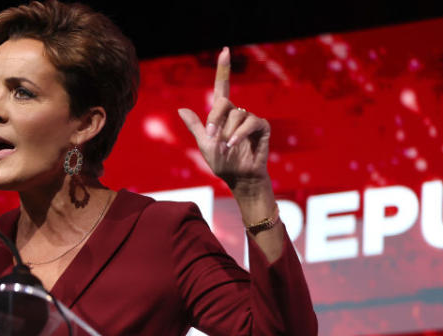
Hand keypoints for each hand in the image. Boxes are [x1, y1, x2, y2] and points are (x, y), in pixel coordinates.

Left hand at [178, 47, 270, 193]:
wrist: (238, 178)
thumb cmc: (222, 163)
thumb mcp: (204, 144)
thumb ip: (195, 126)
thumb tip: (180, 109)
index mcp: (222, 115)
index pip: (222, 87)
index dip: (223, 69)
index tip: (225, 50)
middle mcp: (237, 113)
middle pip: (224, 102)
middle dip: (215, 119)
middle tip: (213, 137)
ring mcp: (250, 119)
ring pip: (236, 114)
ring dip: (228, 132)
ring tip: (226, 147)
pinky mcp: (262, 127)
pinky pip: (251, 122)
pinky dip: (240, 134)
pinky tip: (233, 145)